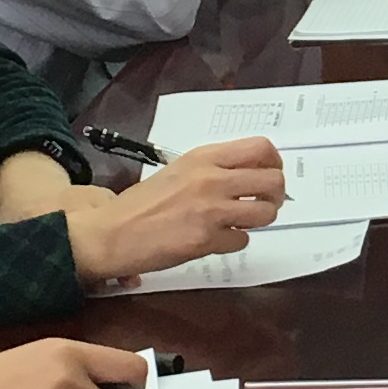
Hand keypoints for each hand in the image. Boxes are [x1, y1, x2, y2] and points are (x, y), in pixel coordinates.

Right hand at [73, 139, 286, 282]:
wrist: (111, 233)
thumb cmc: (142, 202)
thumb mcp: (179, 172)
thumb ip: (213, 169)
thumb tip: (250, 176)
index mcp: (204, 157)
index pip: (261, 148)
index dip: (274, 163)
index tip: (269, 174)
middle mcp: (212, 178)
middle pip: (273, 180)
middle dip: (276, 195)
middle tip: (263, 203)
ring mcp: (211, 209)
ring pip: (266, 212)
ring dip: (261, 220)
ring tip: (243, 222)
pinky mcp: (207, 239)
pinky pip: (242, 240)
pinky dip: (234, 241)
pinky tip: (217, 239)